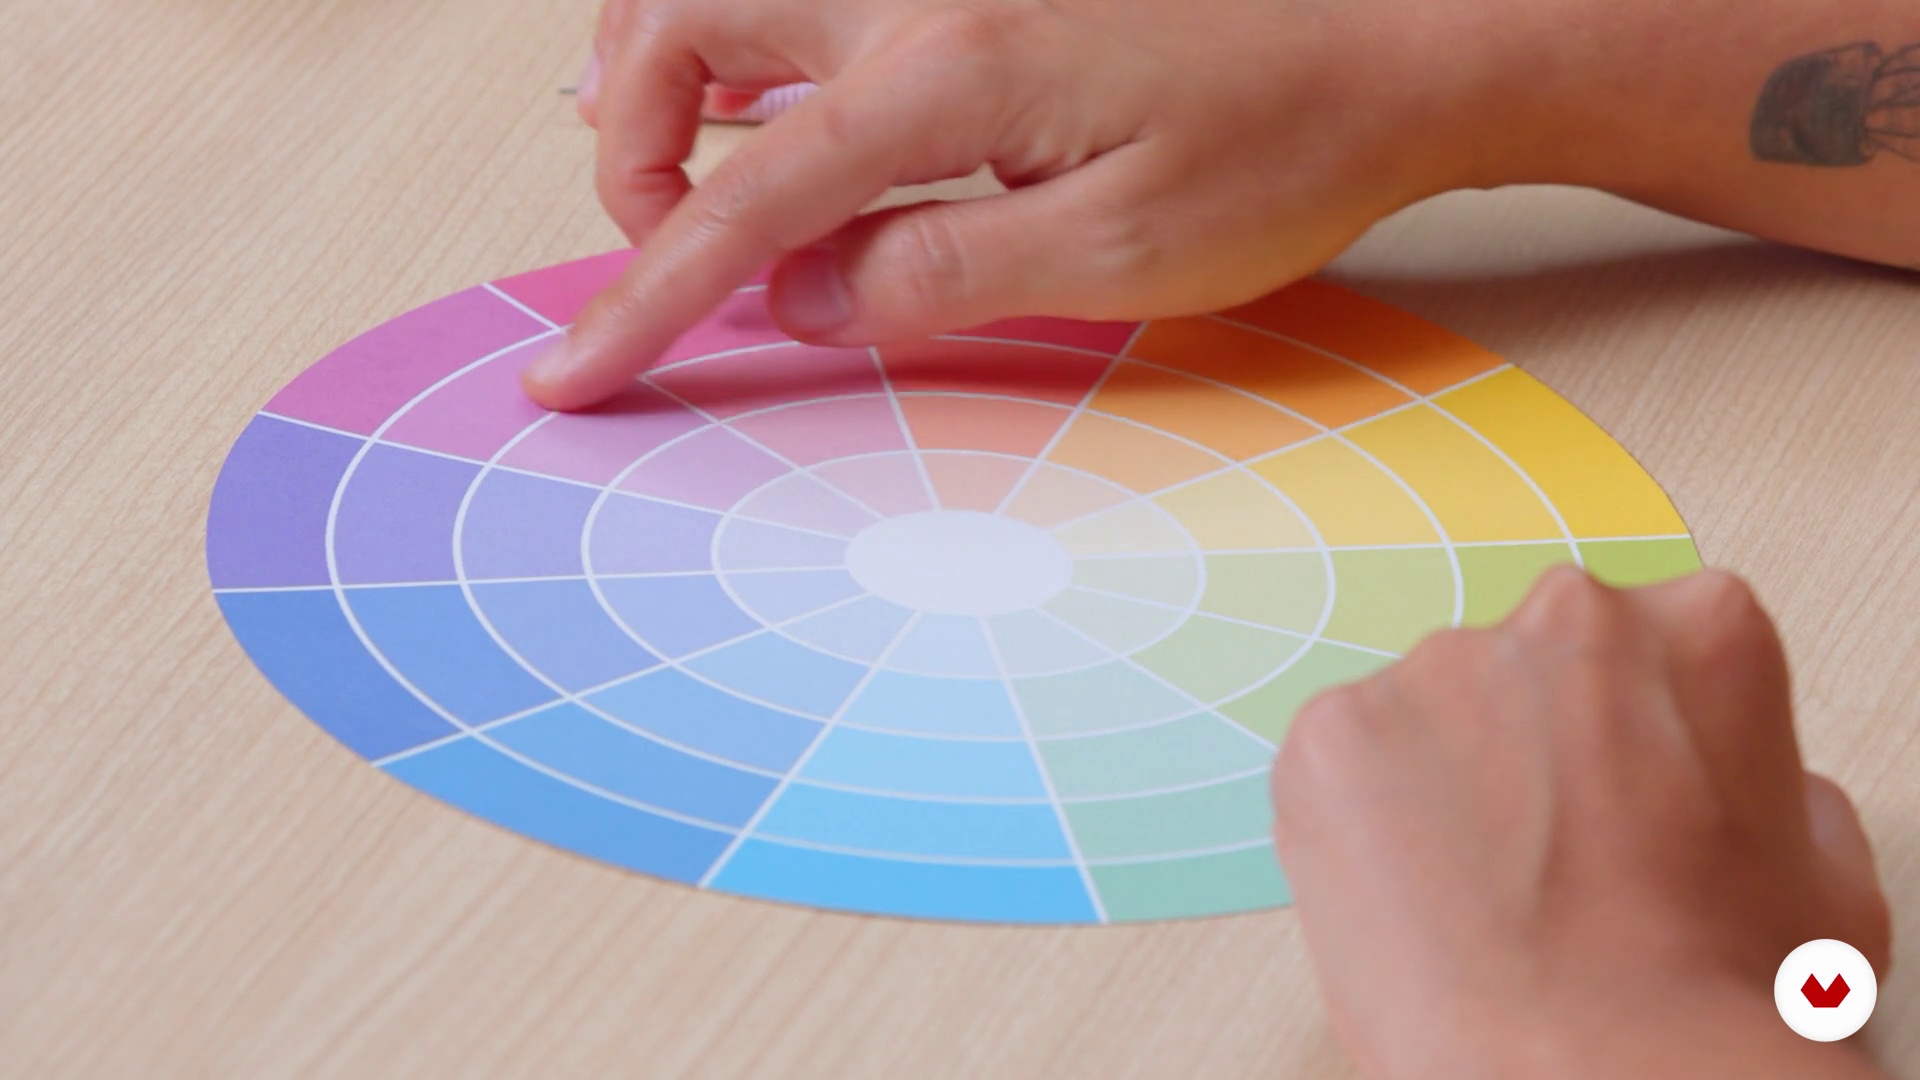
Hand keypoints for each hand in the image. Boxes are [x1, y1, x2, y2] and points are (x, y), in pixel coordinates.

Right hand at [523, 0, 1500, 408]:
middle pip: (676, 28)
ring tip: (682, 177)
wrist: (1394, 46)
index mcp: (945, 72)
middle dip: (626, 150)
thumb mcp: (1114, 255)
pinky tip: (757, 110)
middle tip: (665, 252)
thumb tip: (798, 298)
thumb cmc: (1283, 148)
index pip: (738, 198)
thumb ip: (931, 275)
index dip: (641, 297)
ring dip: (664, 77)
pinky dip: (742, 48)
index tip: (574, 372)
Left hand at [1272, 568, 1892, 1078]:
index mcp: (1698, 628)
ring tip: (1476, 898)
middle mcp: (1560, 619)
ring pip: (1427, 715)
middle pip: (1529, 669)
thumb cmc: (1709, 999)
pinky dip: (1355, 826)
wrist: (1591, 1068)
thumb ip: (1759, 788)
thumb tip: (1713, 786)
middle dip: (1530, 747)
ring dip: (1439, 784)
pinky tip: (1411, 903)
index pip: (1649, 648)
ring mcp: (1433, 669)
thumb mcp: (1817, 877)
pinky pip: (1338, 766)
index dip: (1634, 741)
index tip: (1626, 797)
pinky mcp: (1329, 734)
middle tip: (1548, 857)